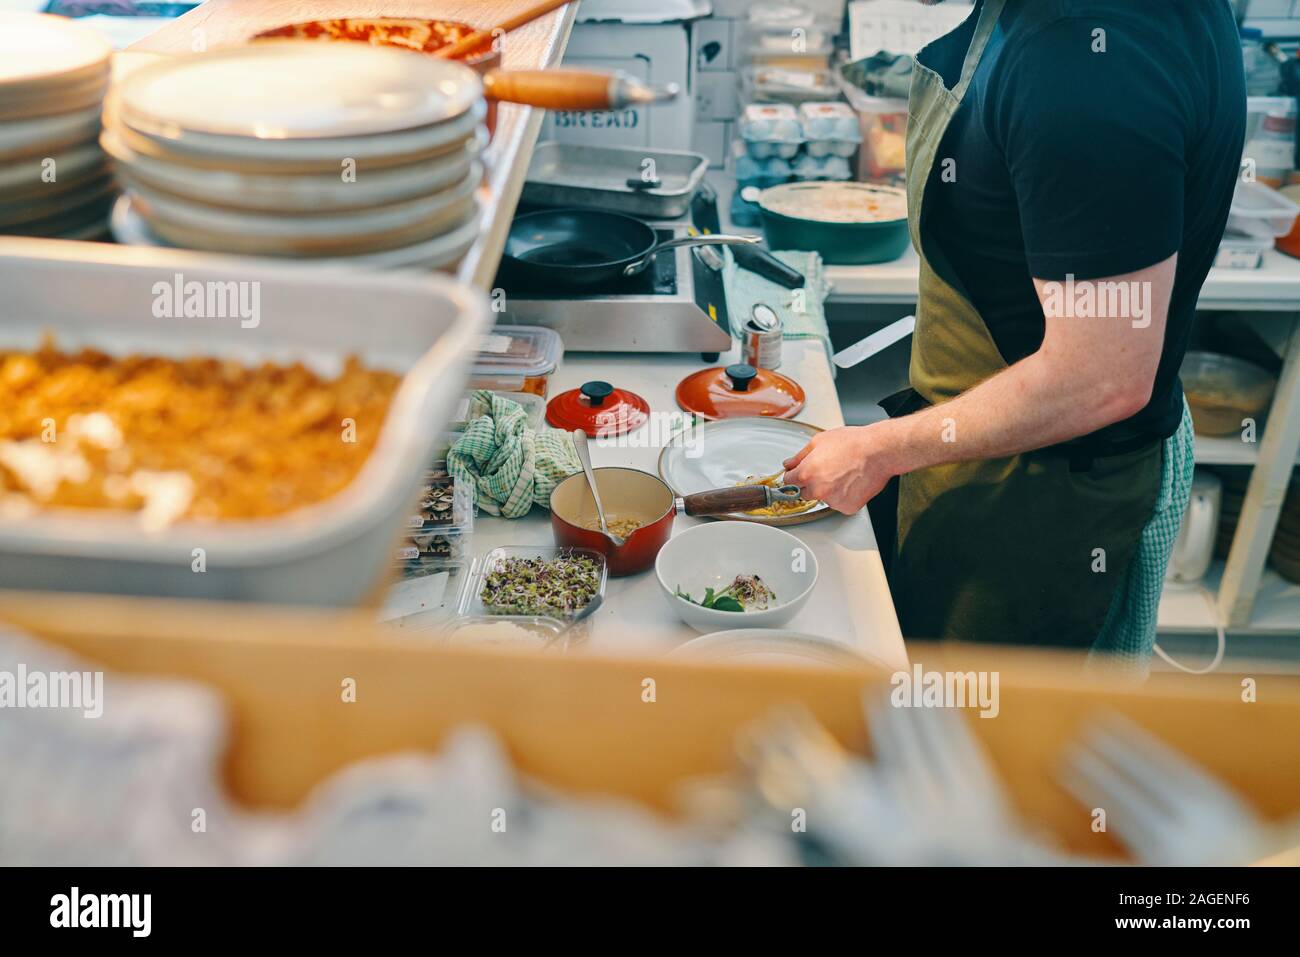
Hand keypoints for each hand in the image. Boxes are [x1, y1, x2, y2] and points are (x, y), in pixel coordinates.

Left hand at [782, 424, 897, 513]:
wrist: (878, 451)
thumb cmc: (853, 443)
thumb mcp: (819, 441)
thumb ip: (800, 456)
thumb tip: (789, 464)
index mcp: (807, 474)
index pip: (789, 481)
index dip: (795, 474)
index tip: (800, 473)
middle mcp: (818, 490)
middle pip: (804, 492)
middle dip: (811, 483)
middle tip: (828, 470)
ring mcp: (833, 501)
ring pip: (823, 498)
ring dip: (829, 490)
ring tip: (843, 473)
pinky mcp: (847, 507)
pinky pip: (840, 503)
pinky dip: (844, 496)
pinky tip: (851, 482)